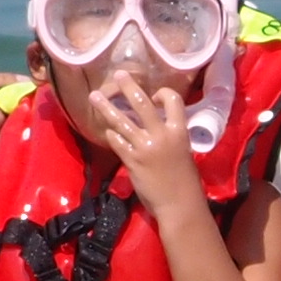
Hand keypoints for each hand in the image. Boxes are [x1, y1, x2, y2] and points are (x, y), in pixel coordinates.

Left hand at [85, 74, 204, 216]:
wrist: (179, 204)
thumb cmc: (186, 181)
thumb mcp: (184, 152)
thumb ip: (171, 137)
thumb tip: (157, 127)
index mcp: (179, 131)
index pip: (172, 100)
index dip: (162, 93)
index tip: (154, 95)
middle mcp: (161, 134)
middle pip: (141, 103)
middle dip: (128, 87)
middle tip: (118, 76)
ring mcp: (144, 146)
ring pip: (121, 120)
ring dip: (106, 107)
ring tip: (94, 96)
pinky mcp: (131, 160)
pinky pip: (117, 141)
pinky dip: (111, 134)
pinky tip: (107, 131)